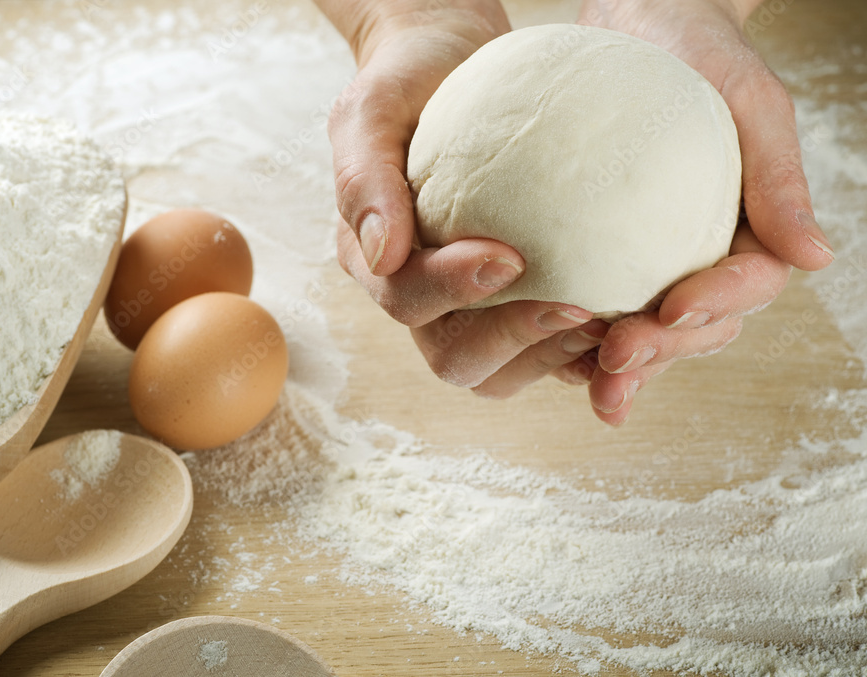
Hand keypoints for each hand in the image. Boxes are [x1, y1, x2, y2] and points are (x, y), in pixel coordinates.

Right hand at [318, 0, 604, 393]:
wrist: (451, 64)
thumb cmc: (409, 79)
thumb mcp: (371, 109)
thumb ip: (363, 177)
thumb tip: (384, 255)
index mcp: (377, 259)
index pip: (405, 298)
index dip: (453, 290)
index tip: (511, 257)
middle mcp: (421, 295)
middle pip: (454, 357)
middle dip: (513, 341)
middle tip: (577, 308)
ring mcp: (468, 307)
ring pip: (500, 371)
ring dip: (552, 354)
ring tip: (608, 320)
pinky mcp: (513, 303)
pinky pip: (545, 350)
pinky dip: (581, 351)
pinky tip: (623, 320)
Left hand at [560, 0, 834, 424]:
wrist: (638, 23)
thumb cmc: (696, 49)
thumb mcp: (747, 98)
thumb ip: (776, 176)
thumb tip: (816, 259)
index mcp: (751, 228)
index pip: (748, 284)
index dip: (716, 305)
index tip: (675, 308)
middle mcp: (705, 257)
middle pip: (697, 327)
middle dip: (662, 350)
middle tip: (616, 357)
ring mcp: (656, 265)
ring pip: (651, 332)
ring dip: (623, 364)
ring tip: (591, 383)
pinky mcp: (607, 261)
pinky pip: (599, 308)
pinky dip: (579, 341)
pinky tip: (554, 362)